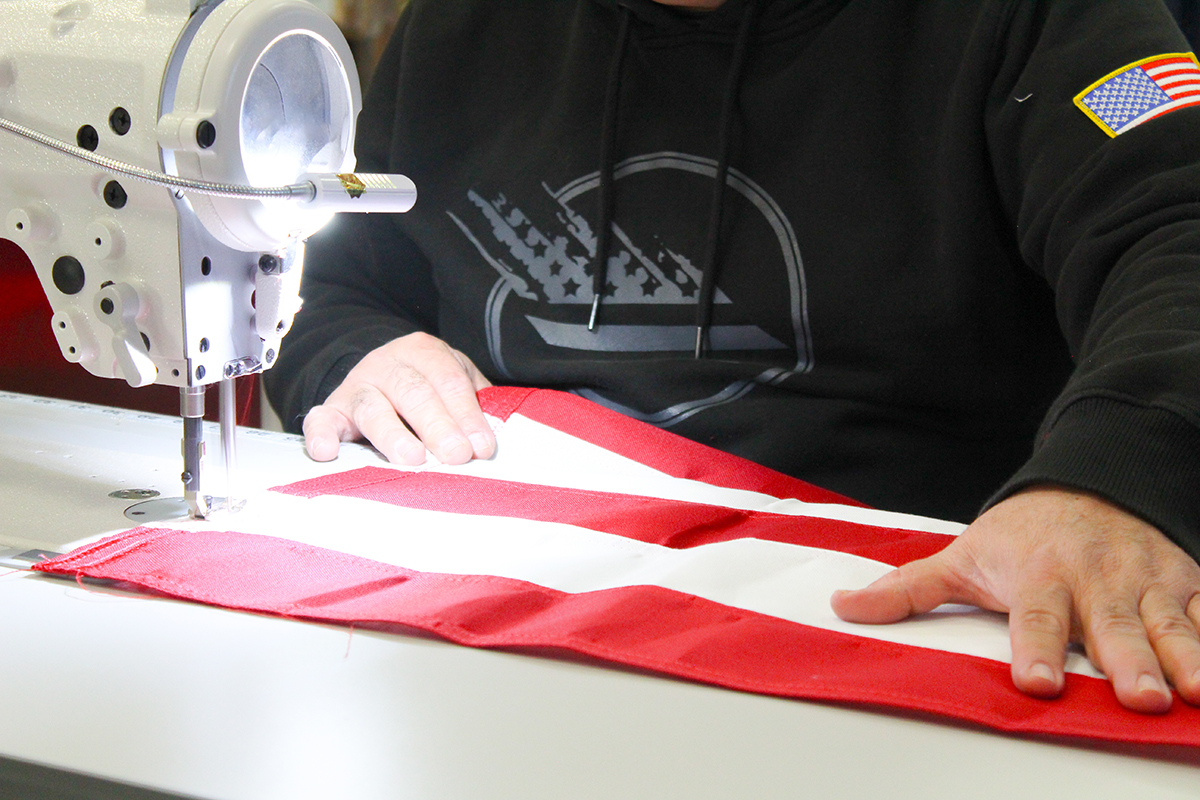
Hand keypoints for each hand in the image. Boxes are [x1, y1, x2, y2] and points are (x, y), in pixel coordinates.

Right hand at [302, 332, 494, 465]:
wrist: (380, 375)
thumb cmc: (428, 388)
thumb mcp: (455, 384)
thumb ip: (475, 405)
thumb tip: (491, 441)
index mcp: (424, 352)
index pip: (448, 381)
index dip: (467, 414)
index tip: (481, 446)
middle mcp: (387, 364)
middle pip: (413, 393)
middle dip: (438, 426)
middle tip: (456, 455)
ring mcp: (356, 386)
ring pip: (373, 408)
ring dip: (393, 435)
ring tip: (413, 459)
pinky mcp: (331, 410)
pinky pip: (320, 420)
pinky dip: (321, 436)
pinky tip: (327, 453)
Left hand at [831, 486, 1199, 712]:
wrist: (1091, 483)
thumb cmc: (1021, 533)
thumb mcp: (964, 555)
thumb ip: (908, 587)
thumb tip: (843, 608)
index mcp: (1039, 576)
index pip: (1036, 618)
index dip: (1036, 650)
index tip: (1036, 682)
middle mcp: (1095, 580)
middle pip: (1111, 627)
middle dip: (1128, 662)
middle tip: (1138, 697)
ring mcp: (1145, 582)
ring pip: (1169, 624)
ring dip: (1185, 657)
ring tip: (1195, 693)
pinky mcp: (1185, 582)